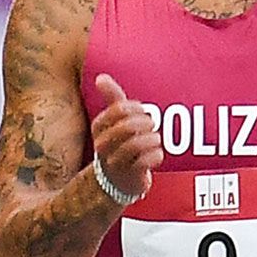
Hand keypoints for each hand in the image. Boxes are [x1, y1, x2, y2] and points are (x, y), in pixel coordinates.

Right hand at [88, 74, 161, 202]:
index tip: (142, 112)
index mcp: (99, 127)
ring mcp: (115, 161)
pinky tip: (156, 154)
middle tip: (151, 125)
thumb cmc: (118, 143)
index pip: (119, 109)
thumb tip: (101, 77)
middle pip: (128, 126)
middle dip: (146, 123)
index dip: (137, 108)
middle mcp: (103, 144)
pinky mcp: (129, 176)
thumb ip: (111, 98)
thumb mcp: (114, 120)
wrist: (116, 180)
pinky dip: (157, 155)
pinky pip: (147, 161)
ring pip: (138, 143)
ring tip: (155, 140)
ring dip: (153, 139)